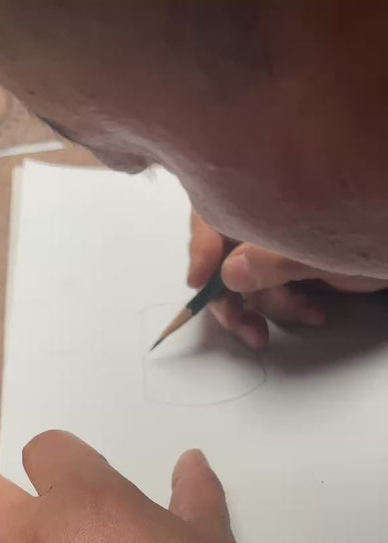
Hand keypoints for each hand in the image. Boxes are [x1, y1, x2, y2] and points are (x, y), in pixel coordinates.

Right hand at [190, 211, 387, 348]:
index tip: (200, 281)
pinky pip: (271, 292)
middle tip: (240, 324)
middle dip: (228, 296)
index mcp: (264, 190)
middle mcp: (263, 213)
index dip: (202, 245)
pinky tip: (313, 313)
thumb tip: (229, 273)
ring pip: (245, 280)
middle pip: (222, 253)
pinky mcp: (290, 265)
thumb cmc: (377, 224)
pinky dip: (287, 309)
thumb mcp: (325, 246)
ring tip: (293, 320)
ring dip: (263, 309)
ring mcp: (276, 240)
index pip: (214, 211)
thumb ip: (276, 258)